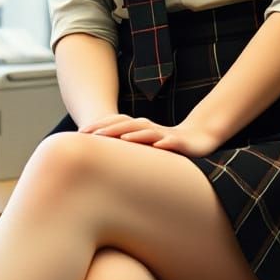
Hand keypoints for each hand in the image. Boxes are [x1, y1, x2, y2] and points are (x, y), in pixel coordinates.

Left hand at [82, 115, 220, 157]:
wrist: (199, 137)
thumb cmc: (167, 143)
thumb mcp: (144, 146)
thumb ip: (126, 148)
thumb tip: (101, 156)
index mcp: (139, 128)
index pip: (116, 123)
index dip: (99, 126)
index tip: (81, 133)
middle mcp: (150, 128)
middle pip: (128, 125)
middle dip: (110, 129)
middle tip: (92, 135)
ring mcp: (164, 134)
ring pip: (148, 132)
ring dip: (135, 134)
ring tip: (121, 139)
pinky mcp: (179, 142)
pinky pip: (171, 141)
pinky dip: (164, 142)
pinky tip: (157, 146)